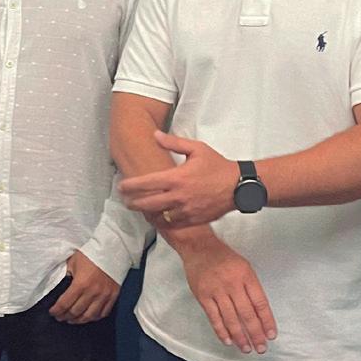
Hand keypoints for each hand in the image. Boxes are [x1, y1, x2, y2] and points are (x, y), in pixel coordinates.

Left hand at [49, 250, 120, 323]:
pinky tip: (88, 316)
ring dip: (79, 320)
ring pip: (89, 316)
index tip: (53, 312)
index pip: (65, 303)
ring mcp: (104, 295)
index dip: (56, 310)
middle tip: (60, 317)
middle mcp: (93, 292)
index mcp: (81, 283)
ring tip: (72, 319)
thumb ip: (66, 274)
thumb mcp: (73, 261)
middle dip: (65, 316)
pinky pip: (103, 313)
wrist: (112, 249)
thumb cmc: (91, 253)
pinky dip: (94, 317)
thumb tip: (61, 285)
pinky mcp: (113, 296)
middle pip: (76, 312)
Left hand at [117, 131, 239, 227]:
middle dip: (133, 203)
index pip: (146, 183)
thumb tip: (155, 135)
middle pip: (147, 203)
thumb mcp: (196, 149)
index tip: (121, 186)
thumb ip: (173, 143)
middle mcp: (178, 196)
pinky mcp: (193, 220)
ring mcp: (186, 210)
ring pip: (158, 216)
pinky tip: (157, 218)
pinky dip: (162, 222)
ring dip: (146, 213)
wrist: (238, 186)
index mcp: (177, 178)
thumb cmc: (217, 166)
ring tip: (140, 209)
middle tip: (125, 201)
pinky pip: (172, 224)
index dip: (130, 186)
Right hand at [178, 237, 276, 353]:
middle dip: (256, 333)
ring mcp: (216, 290)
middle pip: (247, 314)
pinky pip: (214, 317)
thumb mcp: (244, 266)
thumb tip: (260, 314)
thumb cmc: (224, 258)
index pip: (260, 303)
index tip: (271, 335)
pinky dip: (221, 331)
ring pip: (231, 319)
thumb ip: (251, 287)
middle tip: (261, 348)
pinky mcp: (203, 296)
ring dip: (240, 336)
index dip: (267, 321)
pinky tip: (229, 341)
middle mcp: (232, 284)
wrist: (199, 247)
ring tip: (247, 348)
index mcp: (246, 275)